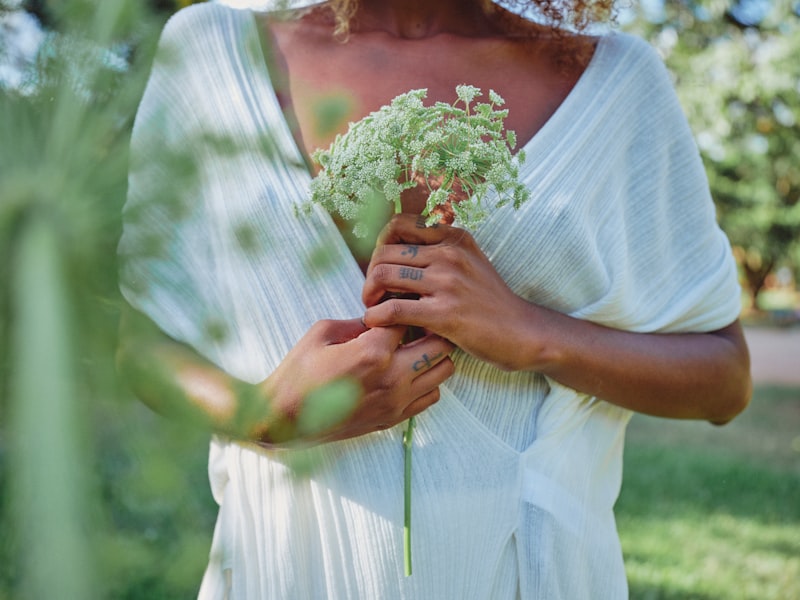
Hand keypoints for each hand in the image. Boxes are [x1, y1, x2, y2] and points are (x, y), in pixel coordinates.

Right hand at [260, 318, 454, 442]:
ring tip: (413, 347)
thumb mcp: (322, 332)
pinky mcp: (394, 418)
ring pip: (443, 371)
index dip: (404, 305)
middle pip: (440, 344)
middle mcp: (392, 378)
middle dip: (431, 328)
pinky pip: (431, 396)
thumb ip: (358, 321)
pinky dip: (427, 380)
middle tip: (414, 322)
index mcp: (373, 352)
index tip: (397, 301)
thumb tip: (382, 317)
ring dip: (433, 354)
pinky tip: (406, 371)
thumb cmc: (298, 372)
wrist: (284, 420)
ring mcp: (396, 401)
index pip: (409, 316)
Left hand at [362, 214, 537, 370]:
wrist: (523, 333)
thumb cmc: (491, 303)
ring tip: (374, 308)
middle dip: (370, 274)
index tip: (382, 267)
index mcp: (454, 238)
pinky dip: (375, 316)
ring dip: (369, 294)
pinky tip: (377, 323)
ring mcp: (448, 282)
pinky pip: (392, 309)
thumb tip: (392, 253)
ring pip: (383, 275)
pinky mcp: (444, 314)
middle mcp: (450, 254)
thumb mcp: (470, 263)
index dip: (380, 246)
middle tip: (373, 294)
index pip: (398, 225)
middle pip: (384, 252)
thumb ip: (438, 254)